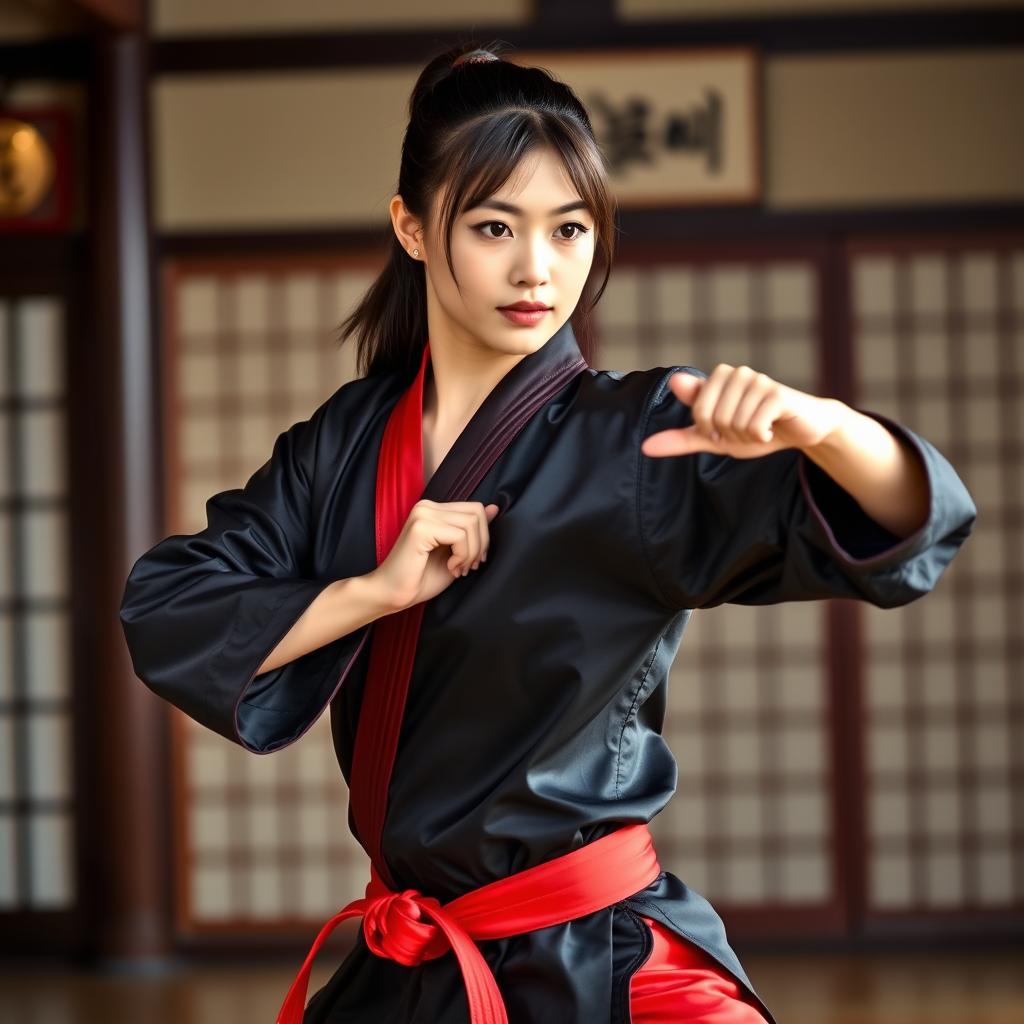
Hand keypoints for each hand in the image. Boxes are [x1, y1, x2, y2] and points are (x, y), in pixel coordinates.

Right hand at [371, 499, 499, 610]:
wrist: (392, 594)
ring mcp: (423, 514)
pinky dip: (462, 555)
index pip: (476, 509)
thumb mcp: (456, 553)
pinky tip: (450, 568)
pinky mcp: (421, 527)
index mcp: (434, 509)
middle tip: (467, 567)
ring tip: (457, 569)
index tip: (472, 560)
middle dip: (480, 544)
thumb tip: (494, 508)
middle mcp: (427, 506)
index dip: (483, 536)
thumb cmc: (420, 578)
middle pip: (476, 514)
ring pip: (471, 524)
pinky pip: (460, 536)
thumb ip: (472, 531)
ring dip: (471, 552)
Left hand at [641, 364, 848, 459]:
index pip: (698, 412)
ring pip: (735, 422)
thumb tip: (645, 446)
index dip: (711, 430)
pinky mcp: (777, 393)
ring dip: (747, 435)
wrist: (801, 430)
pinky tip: (773, 428)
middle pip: (716, 418)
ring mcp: (758, 380)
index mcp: (717, 378)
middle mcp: (736, 372)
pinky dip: (761, 435)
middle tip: (748, 429)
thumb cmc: (755, 429)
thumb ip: (682, 440)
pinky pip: (754, 424)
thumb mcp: (715, 439)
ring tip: (762, 427)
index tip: (726, 429)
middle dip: (730, 434)